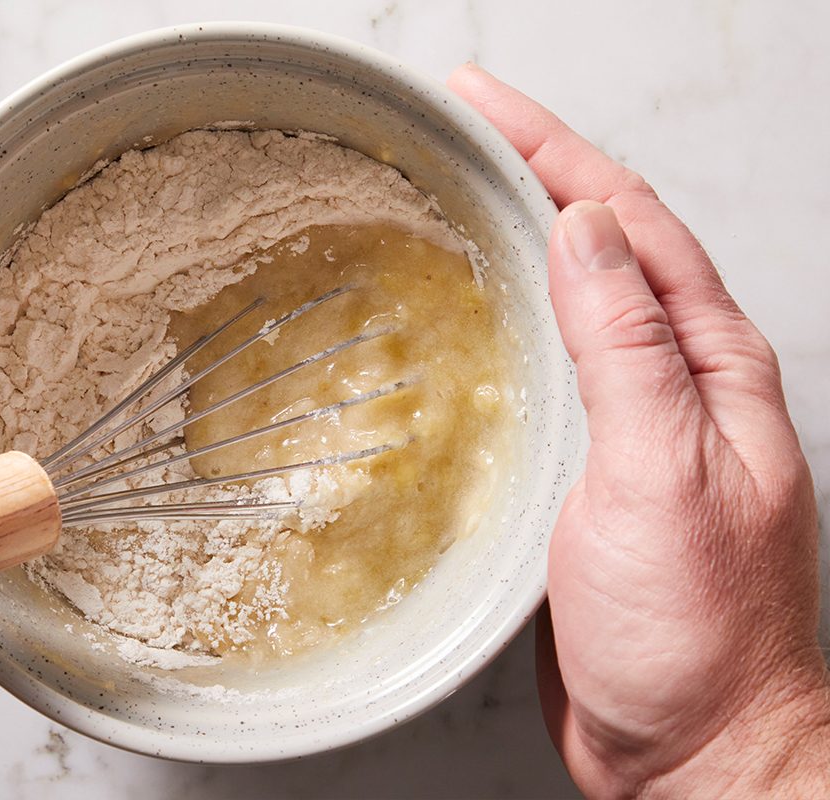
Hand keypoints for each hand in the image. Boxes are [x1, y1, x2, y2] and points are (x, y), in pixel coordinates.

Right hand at [448, 64, 828, 796]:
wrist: (698, 750)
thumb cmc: (700, 635)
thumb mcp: (665, 475)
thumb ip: (629, 349)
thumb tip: (587, 233)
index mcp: (711, 368)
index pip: (630, 222)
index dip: (555, 148)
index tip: (484, 102)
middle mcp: (676, 384)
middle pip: (603, 244)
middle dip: (534, 170)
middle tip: (457, 128)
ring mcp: (631, 427)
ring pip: (572, 302)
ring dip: (517, 237)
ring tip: (455, 194)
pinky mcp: (587, 472)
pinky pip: (546, 371)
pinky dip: (505, 323)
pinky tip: (468, 318)